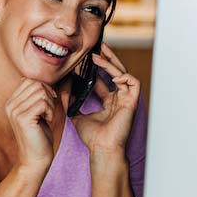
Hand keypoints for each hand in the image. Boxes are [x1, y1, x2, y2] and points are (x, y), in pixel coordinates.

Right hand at [4, 78, 58, 171]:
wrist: (35, 158)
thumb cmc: (39, 136)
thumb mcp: (39, 112)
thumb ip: (40, 97)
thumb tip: (51, 83)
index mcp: (11, 103)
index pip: (28, 81)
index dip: (43, 88)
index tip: (48, 102)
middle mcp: (10, 105)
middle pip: (35, 84)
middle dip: (48, 95)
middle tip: (49, 110)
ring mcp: (15, 111)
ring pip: (40, 92)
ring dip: (50, 104)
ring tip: (47, 116)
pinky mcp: (23, 118)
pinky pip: (43, 103)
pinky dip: (50, 111)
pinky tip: (47, 120)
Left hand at [73, 43, 139, 158]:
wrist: (101, 149)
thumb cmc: (92, 137)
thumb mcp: (77, 116)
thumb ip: (71, 103)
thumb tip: (62, 90)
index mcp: (109, 102)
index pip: (104, 80)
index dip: (95, 69)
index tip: (84, 59)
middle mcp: (118, 99)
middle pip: (116, 72)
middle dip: (107, 58)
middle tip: (97, 46)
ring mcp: (126, 100)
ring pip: (123, 74)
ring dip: (111, 64)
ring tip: (98, 56)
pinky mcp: (132, 103)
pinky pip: (134, 83)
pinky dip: (125, 77)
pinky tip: (113, 76)